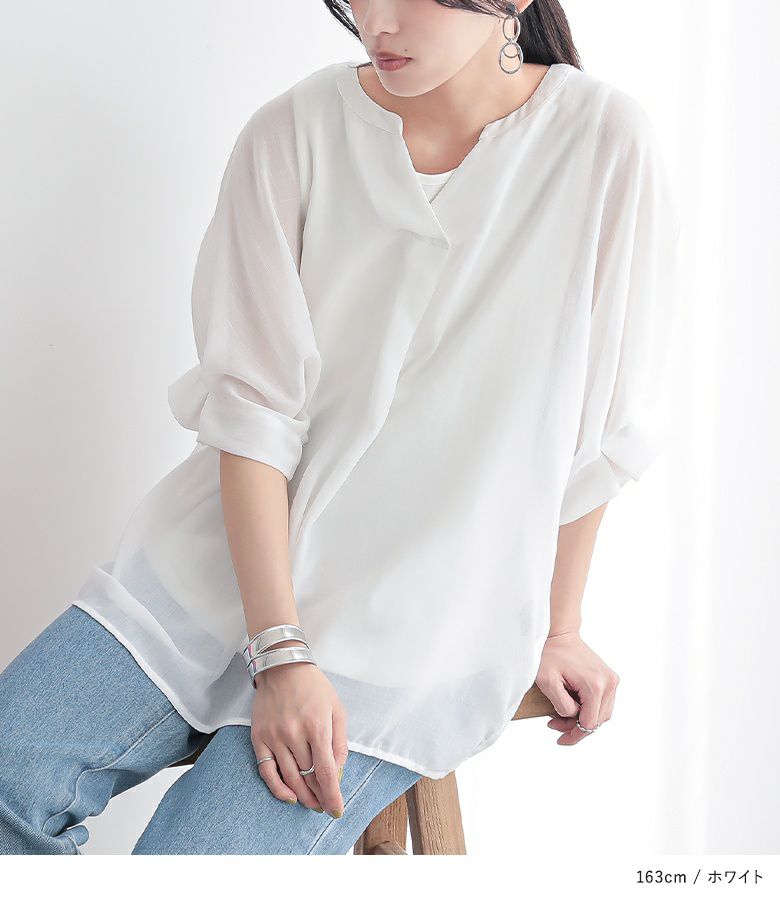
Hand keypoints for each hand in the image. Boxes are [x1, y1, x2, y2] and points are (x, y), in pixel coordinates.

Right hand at [251, 644, 347, 815]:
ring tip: (312, 804)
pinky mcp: (259, 738)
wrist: (282, 667)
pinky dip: (278, 789)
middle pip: (308, 777)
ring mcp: (274, 737)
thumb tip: (338, 771)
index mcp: (317, 726)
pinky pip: (267, 771)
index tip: (337, 810)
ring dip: (303, 796)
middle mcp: (294, 734)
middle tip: (326, 805)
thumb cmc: (314, 688)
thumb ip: (339, 742)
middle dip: (319, 795)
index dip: (332, 795)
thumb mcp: (336, 709)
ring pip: (290, 778)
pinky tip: (290, 797)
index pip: (326, 772)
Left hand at [535, 629, 618, 745]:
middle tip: (554, 725)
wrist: (559, 634)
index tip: (559, 739)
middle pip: (597, 721)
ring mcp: (612, 680)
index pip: (589, 724)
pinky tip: (573, 706)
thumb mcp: (547, 682)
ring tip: (561, 716)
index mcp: (595, 685)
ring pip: (602, 714)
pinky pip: (603, 703)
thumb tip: (574, 718)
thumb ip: (562, 705)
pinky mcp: (610, 678)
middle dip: (576, 728)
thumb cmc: (550, 654)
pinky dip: (589, 709)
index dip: (574, 735)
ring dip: (583, 719)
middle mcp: (609, 683)